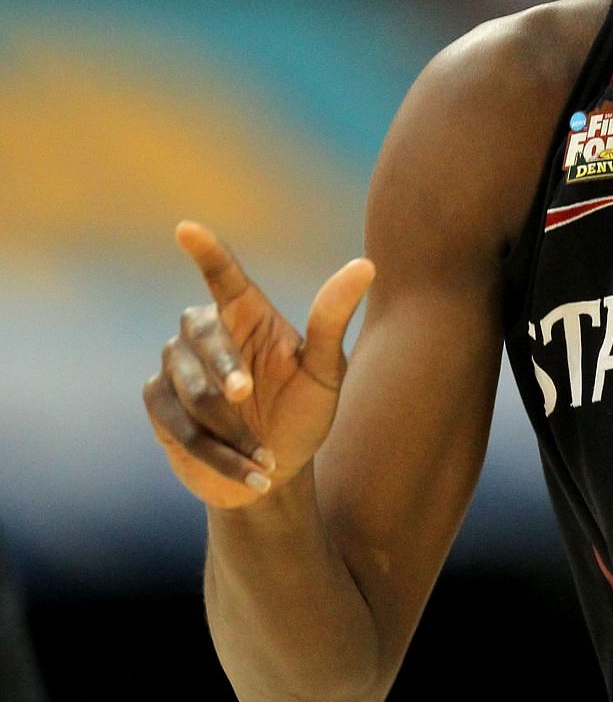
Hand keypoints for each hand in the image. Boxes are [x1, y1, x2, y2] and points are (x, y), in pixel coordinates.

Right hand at [142, 222, 375, 509]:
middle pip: (201, 334)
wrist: (278, 473)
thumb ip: (333, 321)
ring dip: (232, 429)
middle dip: (224, 368)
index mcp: (246, 316)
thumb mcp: (326, 372)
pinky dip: (219, 455)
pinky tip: (252, 474)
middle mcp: (206, 333)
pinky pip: (179, 425)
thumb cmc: (304, 414)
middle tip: (243, 394)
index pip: (223, 276)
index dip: (206, 252)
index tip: (188, 228)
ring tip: (268, 456)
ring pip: (190, 389)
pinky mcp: (159, 405)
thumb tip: (366, 265)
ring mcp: (175, 367)